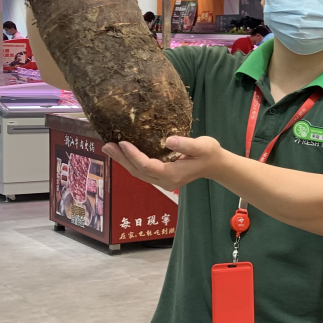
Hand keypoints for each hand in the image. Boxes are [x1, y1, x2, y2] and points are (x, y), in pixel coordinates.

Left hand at [103, 135, 225, 190]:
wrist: (215, 165)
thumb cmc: (210, 153)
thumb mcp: (204, 146)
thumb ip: (187, 144)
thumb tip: (168, 140)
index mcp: (173, 174)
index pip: (148, 166)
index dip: (134, 155)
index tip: (123, 142)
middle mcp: (165, 181)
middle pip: (138, 172)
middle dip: (121, 159)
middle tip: (106, 145)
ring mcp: (163, 182)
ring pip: (138, 173)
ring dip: (123, 161)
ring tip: (109, 148)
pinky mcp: (161, 178)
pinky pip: (142, 171)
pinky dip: (131, 162)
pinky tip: (123, 153)